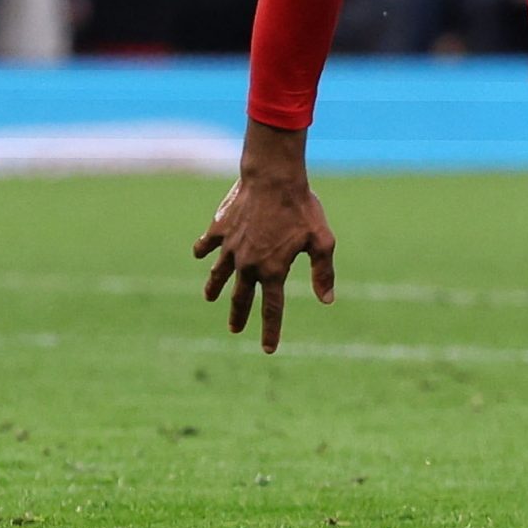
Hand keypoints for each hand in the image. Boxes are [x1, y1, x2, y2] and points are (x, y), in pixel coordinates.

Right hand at [192, 127, 334, 352]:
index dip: (271, 331)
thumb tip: (328, 300)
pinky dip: (202, 250)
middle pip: (241, 298)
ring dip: (214, 288)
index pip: (272, 310)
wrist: (273, 178)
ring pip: (219, 274)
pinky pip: (207, 244)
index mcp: (273, 271)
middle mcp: (248, 265)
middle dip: (238, 316)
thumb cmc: (301, 208)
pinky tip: (200, 254)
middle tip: (235, 329)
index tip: (268, 349)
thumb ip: (323, 272)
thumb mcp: (321, 240)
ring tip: (209, 298)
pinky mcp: (220, 229)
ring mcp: (230, 247)